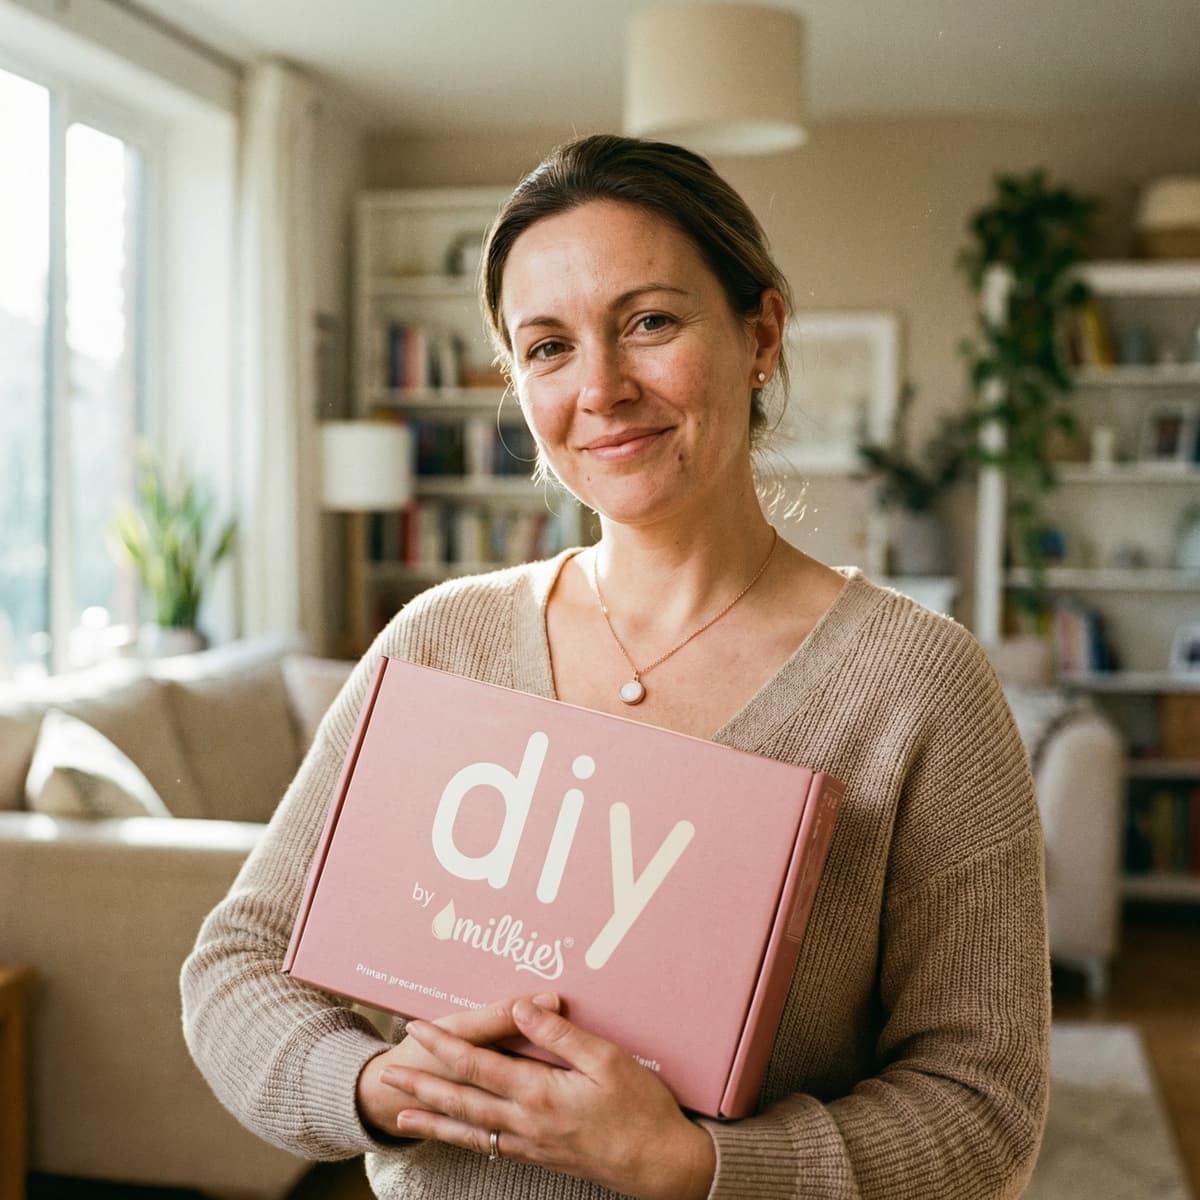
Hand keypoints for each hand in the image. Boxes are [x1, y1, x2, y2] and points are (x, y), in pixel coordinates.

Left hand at [381, 994, 715, 1199]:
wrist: (660, 1166)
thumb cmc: (640, 1109)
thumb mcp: (607, 1060)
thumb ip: (560, 1035)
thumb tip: (522, 1007)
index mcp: (540, 1093)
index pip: (479, 1064)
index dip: (445, 1045)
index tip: (418, 1028)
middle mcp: (527, 1122)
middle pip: (463, 1100)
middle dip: (423, 1085)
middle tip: (389, 1073)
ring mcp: (531, 1144)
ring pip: (470, 1130)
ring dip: (433, 1121)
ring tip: (401, 1116)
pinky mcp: (541, 1157)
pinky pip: (490, 1148)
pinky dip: (464, 1141)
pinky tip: (455, 1138)